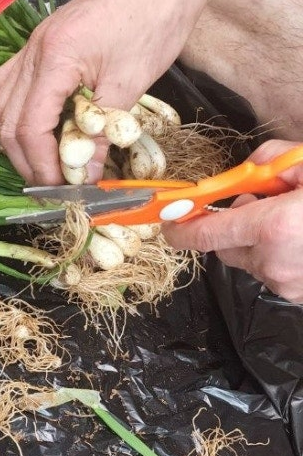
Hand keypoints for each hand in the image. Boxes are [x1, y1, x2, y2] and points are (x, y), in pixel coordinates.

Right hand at [0, 0, 193, 184]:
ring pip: (1, 103)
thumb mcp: (130, 84)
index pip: (30, 125)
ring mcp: (32, 46)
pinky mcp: (40, 44)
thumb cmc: (153, 22)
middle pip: (6, 118)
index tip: (59, 187)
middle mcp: (33, 51)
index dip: (40, 163)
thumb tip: (86, 176)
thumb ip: (101, 133)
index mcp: (55, 58)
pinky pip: (11, 86)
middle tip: (50, 182)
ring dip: (16, 138)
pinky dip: (19, 115)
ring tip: (41, 161)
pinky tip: (38, 129)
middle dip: (24, 158)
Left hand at [161, 139, 302, 302]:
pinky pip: (275, 274)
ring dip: (258, 242)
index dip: (180, 227)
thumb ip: (270, 160)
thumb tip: (245, 170)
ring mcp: (290, 284)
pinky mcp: (302, 295)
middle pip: (224, 250)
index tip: (166, 221)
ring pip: (250, 262)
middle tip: (259, 202)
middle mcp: (276, 262)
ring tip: (293, 219)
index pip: (204, 234)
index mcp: (275, 227)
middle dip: (230, 227)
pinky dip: (280, 256)